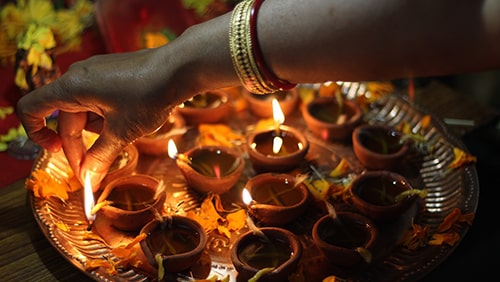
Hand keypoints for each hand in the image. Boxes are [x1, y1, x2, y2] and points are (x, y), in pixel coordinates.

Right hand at [17, 48, 182, 190]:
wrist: (180, 68)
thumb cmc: (148, 95)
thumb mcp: (122, 132)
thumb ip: (100, 157)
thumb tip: (88, 179)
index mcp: (71, 87)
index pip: (32, 108)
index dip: (36, 133)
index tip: (55, 153)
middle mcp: (79, 76)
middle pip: (65, 117)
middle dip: (78, 147)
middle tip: (94, 171)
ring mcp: (97, 73)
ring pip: (85, 111)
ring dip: (97, 133)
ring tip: (123, 139)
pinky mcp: (113, 74)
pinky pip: (99, 101)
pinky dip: (107, 119)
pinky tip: (128, 126)